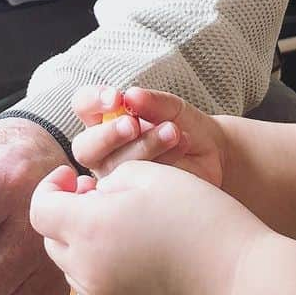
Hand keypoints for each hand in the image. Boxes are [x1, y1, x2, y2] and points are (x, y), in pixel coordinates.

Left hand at [30, 160, 265, 294]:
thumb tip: (97, 194)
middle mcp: (88, 268)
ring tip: (116, 217)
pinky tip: (134, 243)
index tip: (70, 175)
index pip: (40, 210)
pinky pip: (96, 282)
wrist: (241, 282)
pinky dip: (100, 261)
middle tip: (91, 192)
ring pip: (71, 264)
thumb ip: (112, 179)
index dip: (49, 186)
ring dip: (80, 239)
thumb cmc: (201, 221)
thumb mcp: (152, 175)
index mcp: (87, 229)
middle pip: (51, 239)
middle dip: (63, 212)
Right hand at [72, 85, 227, 186]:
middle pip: (84, 148)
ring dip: (142, 146)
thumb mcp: (171, 107)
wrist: (212, 152)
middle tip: (133, 125)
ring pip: (113, 168)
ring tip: (172, 131)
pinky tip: (181, 146)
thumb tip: (131, 96)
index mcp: (103, 120)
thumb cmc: (183, 124)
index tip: (116, 98)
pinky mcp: (132, 198)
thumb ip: (151, 102)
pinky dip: (162, 162)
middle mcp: (103, 151)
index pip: (83, 106)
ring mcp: (115, 178)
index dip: (93, 101)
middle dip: (107, 135)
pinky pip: (136, 184)